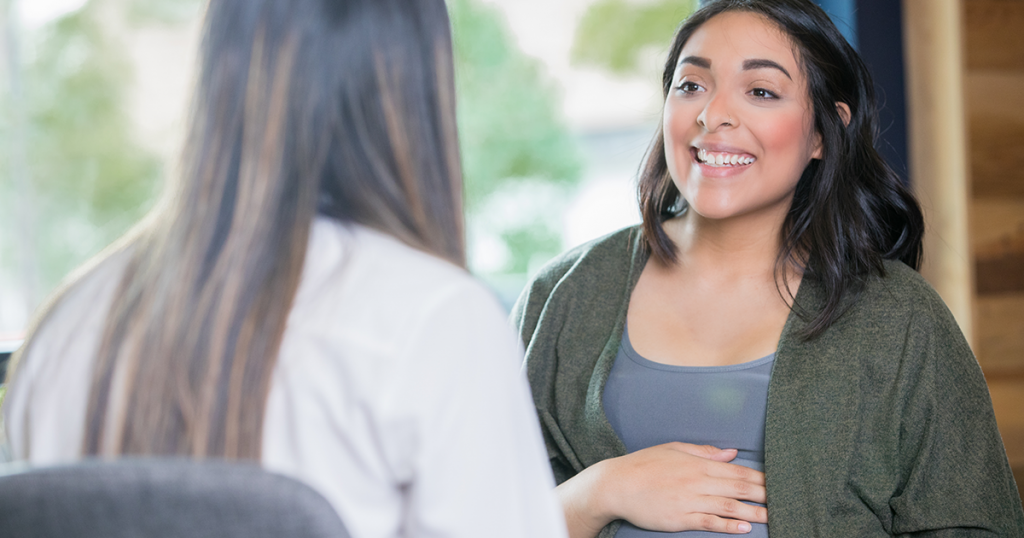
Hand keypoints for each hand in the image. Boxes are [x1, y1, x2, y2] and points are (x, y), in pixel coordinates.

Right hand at [557, 442, 766, 537]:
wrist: (617, 484)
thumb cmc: (644, 464)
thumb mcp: (674, 449)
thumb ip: (704, 451)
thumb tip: (731, 453)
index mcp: (697, 463)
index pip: (736, 470)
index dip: (759, 478)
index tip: (777, 482)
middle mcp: (697, 481)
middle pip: (738, 487)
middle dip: (764, 494)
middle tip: (785, 499)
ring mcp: (689, 500)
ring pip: (728, 506)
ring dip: (753, 511)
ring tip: (774, 517)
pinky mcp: (680, 518)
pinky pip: (709, 521)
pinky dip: (728, 525)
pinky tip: (744, 528)